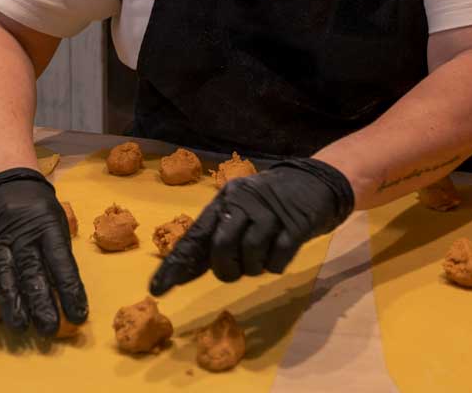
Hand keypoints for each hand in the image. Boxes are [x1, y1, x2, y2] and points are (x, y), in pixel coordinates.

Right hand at [0, 167, 87, 335]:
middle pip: (33, 270)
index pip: (62, 261)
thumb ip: (58, 255)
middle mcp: (23, 232)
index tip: (78, 315)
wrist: (8, 182)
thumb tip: (68, 296)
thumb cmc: (38, 210)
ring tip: (20, 325)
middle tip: (49, 328)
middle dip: (41, 302)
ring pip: (5, 270)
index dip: (70, 289)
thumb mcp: (56, 223)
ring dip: (13, 300)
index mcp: (48, 227)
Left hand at [149, 158, 353, 294]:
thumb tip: (184, 269)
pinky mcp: (294, 225)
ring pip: (250, 256)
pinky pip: (276, 260)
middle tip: (236, 268)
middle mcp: (243, 201)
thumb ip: (216, 236)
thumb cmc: (270, 202)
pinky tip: (280, 251)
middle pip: (221, 247)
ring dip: (254, 266)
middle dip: (226, 268)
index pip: (195, 235)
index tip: (157, 290)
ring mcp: (270, 212)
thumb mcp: (241, 210)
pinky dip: (276, 264)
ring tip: (263, 253)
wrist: (315, 182)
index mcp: (226, 199)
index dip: (176, 264)